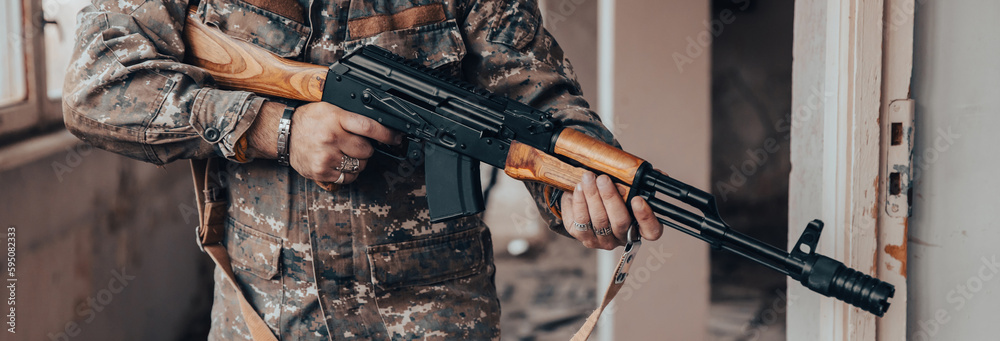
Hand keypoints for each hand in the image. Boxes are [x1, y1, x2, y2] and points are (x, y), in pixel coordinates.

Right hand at [246, 101, 401, 183]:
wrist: (283, 133)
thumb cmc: (309, 120)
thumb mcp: (331, 109)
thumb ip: (352, 117)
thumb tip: (380, 126)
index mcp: (336, 118)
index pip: (369, 127)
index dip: (387, 135)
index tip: (396, 138)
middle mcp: (331, 137)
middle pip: (367, 150)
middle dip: (366, 148)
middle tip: (355, 144)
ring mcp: (326, 156)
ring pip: (359, 166)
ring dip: (358, 162)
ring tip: (345, 153)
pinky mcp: (321, 172)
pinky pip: (347, 178)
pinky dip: (348, 174)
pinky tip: (339, 163)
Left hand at [559, 171, 662, 248]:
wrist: (584, 202)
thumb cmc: (611, 195)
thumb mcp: (626, 188)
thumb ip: (641, 182)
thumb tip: (659, 174)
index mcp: (639, 227)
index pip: (651, 231)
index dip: (646, 217)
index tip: (637, 199)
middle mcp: (622, 237)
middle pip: (620, 221)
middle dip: (610, 197)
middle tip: (603, 179)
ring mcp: (602, 240)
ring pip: (599, 220)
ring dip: (592, 196)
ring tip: (588, 178)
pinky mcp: (583, 237)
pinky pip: (581, 221)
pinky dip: (579, 202)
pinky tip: (579, 188)